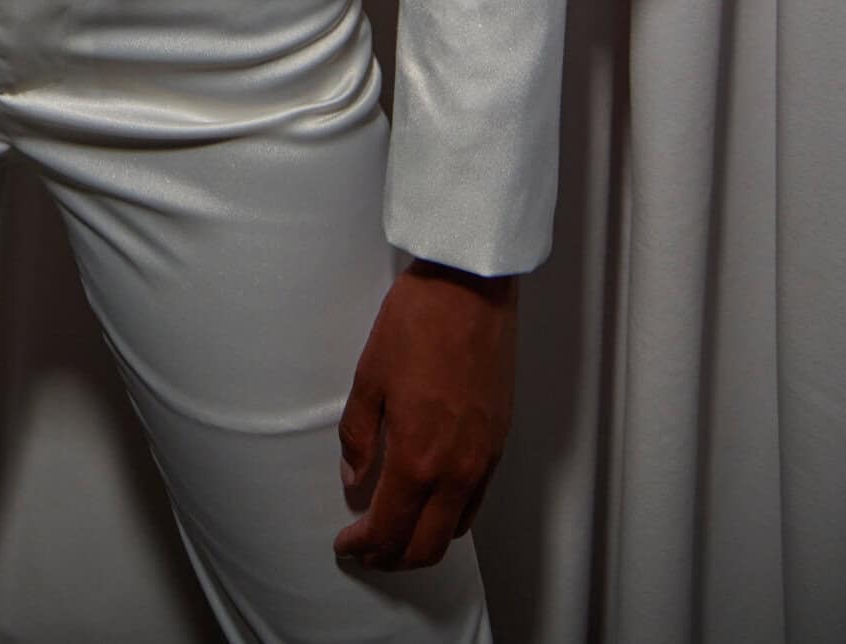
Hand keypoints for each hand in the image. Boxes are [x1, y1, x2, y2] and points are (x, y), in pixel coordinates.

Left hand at [334, 257, 517, 569]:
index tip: (346, 545)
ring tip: (395, 530)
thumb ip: (358, 436)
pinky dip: (450, 517)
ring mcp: (484, 459)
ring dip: (423, 541)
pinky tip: (430, 500)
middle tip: (367, 549)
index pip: (390, 529)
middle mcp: (457, 471)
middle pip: (426, 546)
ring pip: (455, 529)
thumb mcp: (369, 377)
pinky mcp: (499, 442)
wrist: (470, 288)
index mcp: (419, 458)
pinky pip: (476, 501)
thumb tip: (353, 479)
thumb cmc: (415, 324)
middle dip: (393, 557)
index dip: (364, 546)